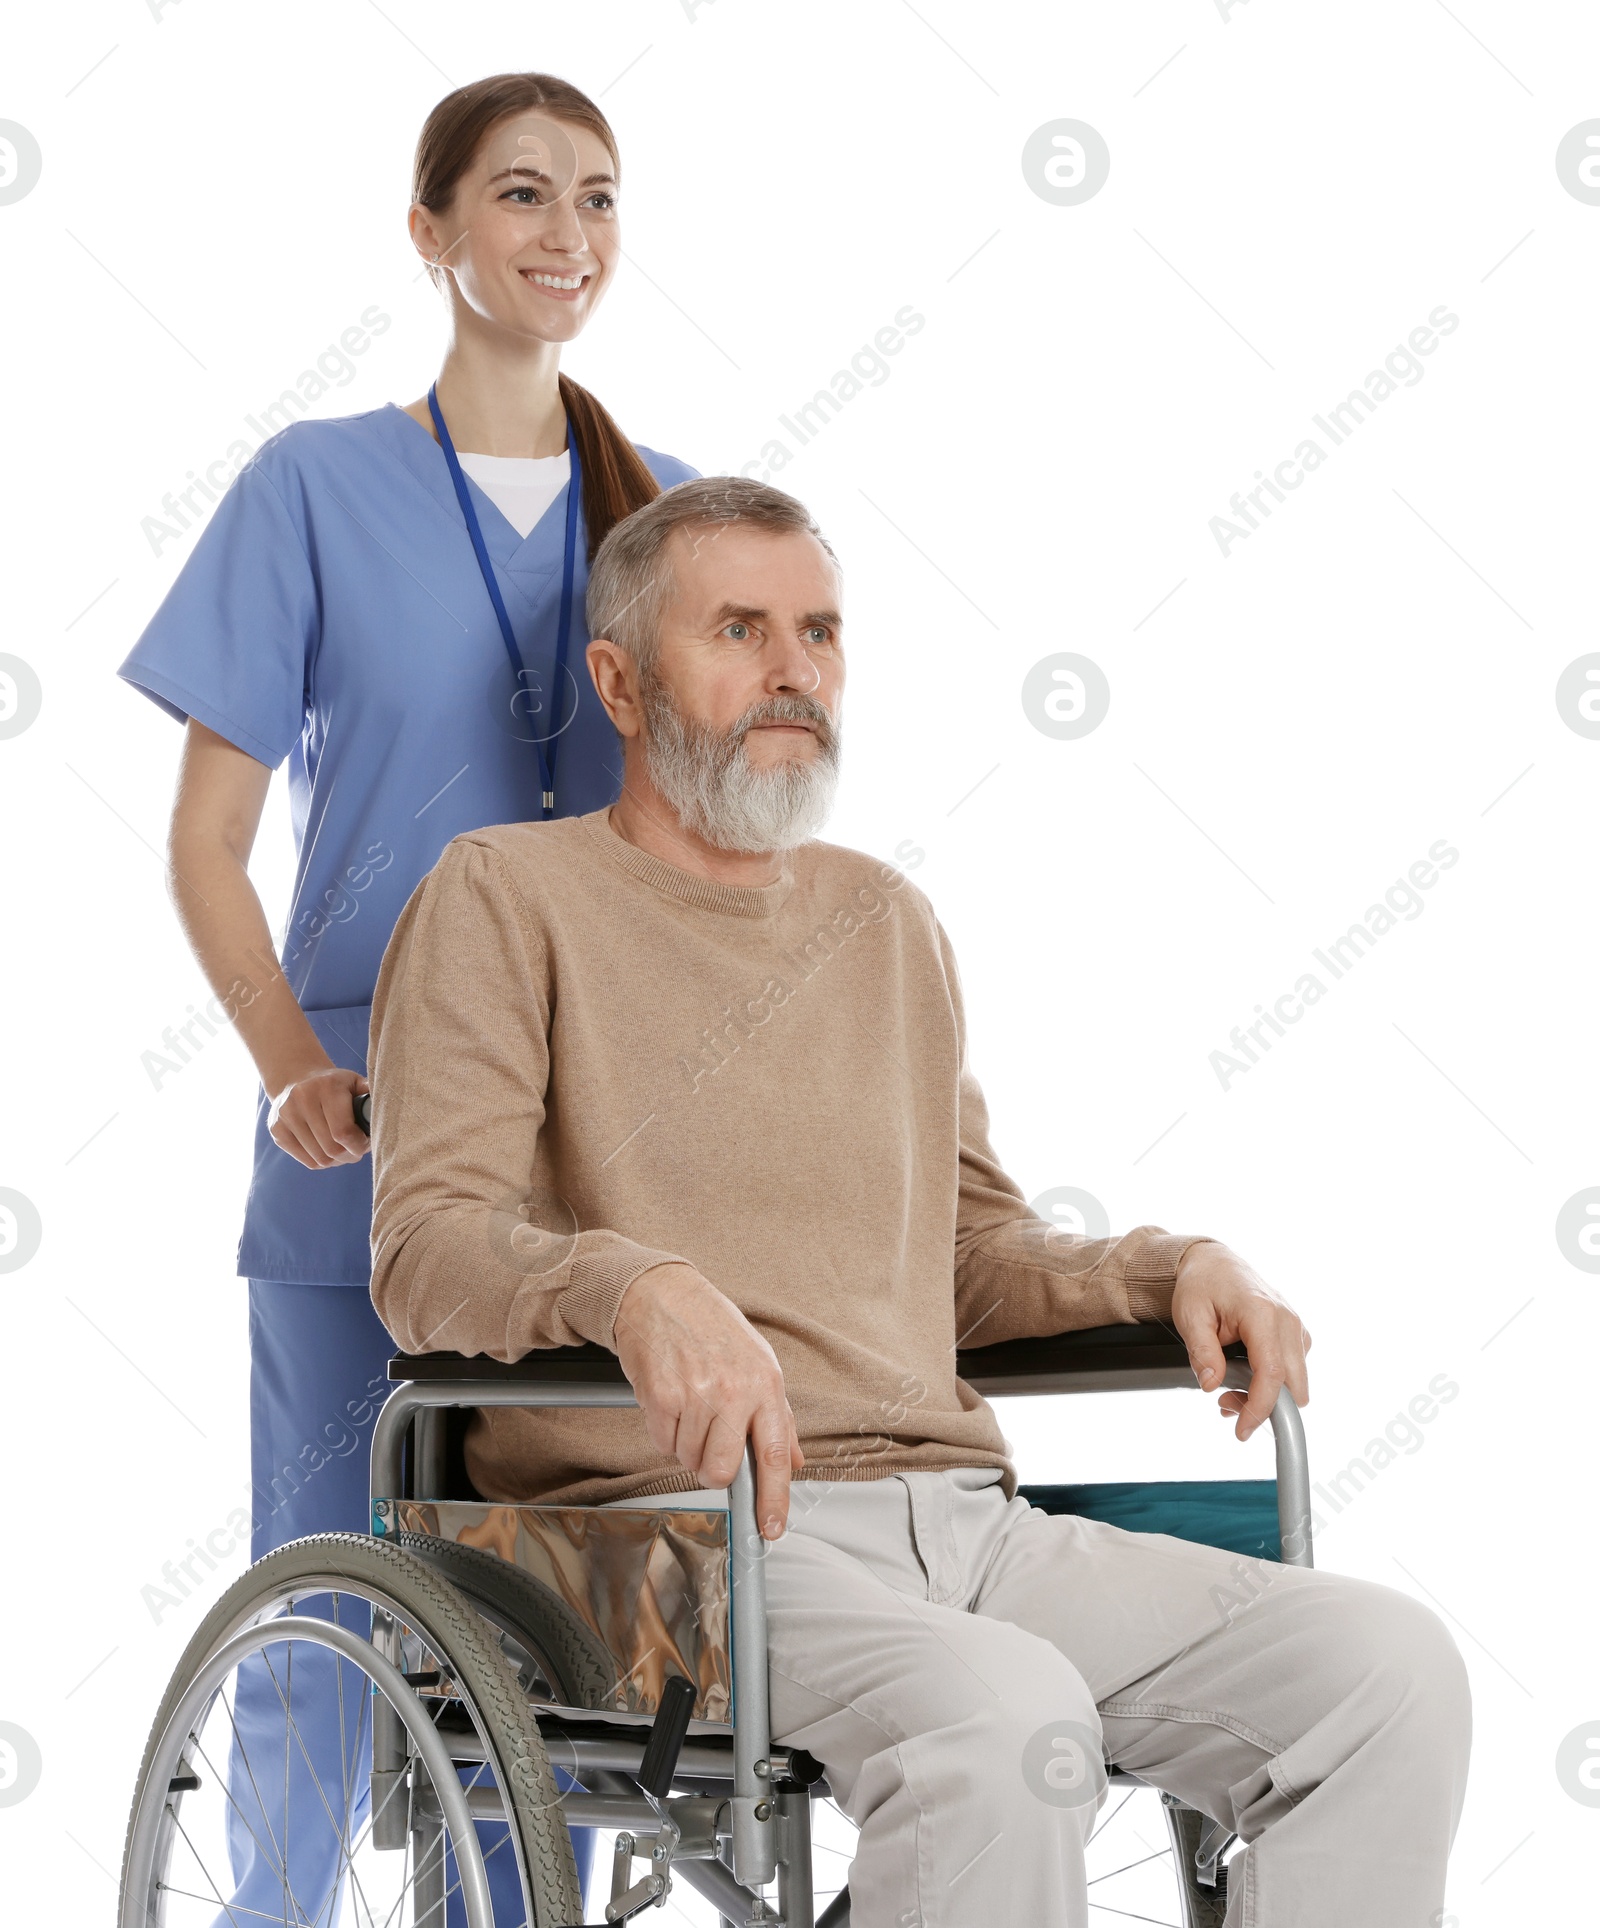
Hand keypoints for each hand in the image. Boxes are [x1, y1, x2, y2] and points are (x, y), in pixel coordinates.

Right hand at [267, 1065, 370, 1169]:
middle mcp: (301, 1099)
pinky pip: (306, 1160)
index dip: (358, 1145)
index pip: (343, 1131)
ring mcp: (285, 1115)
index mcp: (325, 1087)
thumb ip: (370, 1095)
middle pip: (331, 1148)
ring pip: (319, 1158)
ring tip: (344, 1151)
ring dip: (336, 1161)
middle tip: (356, 1151)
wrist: (297, 1078)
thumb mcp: (354, 1082)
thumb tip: (391, 1109)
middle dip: (349, 1155)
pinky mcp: (276, 1130)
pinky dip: (322, 1162)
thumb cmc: (334, 1085)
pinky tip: (328, 1152)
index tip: (365, 1143)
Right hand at [613, 1262, 803, 1538]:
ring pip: (689, 1460)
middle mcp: (735, 1392)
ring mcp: (698, 1394)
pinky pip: (662, 1442)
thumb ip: (778, 1417)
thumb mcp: (758, 1362)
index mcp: (766, 1385)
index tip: (771, 1529)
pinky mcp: (662, 1396)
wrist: (662, 1295)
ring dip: (685, 1445)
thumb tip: (795, 1460)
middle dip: (711, 1469)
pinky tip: (670, 1400)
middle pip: (722, 1471)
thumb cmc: (712, 1328)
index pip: (776, 1455)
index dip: (774, 1499)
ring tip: (689, 1406)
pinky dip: (663, 1431)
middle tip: (707, 1442)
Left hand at [1170, 1242, 1310, 1442]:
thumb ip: (1201, 1352)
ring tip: (1227, 1386)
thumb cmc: (1201, 1284)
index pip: (1272, 1374)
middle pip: (1294, 1385)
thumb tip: (1211, 1385)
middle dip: (1263, 1406)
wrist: (1213, 1262)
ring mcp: (1295, 1326)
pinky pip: (1292, 1369)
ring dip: (1266, 1395)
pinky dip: (1271, 1382)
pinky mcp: (1295, 1333)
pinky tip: (1242, 1375)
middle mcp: (1287, 1320)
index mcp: (1262, 1314)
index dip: (1259, 1408)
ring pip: (1295, 1381)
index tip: (1242, 1431)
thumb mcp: (1189, 1316)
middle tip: (1225, 1403)